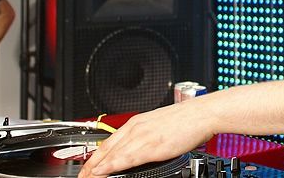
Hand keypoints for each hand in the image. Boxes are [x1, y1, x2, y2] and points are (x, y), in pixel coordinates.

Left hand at [77, 99, 214, 177]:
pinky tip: (103, 172)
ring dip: (97, 168)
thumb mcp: (160, 125)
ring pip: (113, 155)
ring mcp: (143, 136)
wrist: (202, 113)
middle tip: (81, 176)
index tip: (87, 167)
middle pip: (106, 149)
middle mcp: (136, 128)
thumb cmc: (187, 119)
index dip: (95, 157)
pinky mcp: (152, 146)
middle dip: (90, 165)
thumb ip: (146, 136)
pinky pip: (126, 158)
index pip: (109, 142)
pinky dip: (112, 166)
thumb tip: (139, 147)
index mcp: (137, 122)